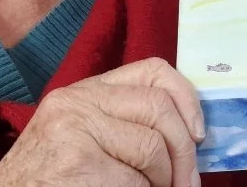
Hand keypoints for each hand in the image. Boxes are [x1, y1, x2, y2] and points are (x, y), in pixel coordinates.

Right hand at [0, 57, 204, 186]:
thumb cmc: (47, 174)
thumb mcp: (82, 131)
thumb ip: (125, 120)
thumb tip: (191, 132)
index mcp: (86, 89)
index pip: (153, 71)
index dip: (187, 98)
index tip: (199, 132)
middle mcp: (79, 102)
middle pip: (159, 110)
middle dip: (184, 151)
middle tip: (188, 182)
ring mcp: (76, 132)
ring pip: (152, 149)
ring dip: (165, 180)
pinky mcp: (77, 164)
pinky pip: (135, 182)